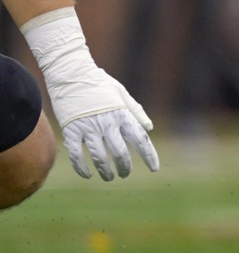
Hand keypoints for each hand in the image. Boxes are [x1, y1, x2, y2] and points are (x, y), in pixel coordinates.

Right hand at [48, 66, 159, 180]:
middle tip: (125, 174)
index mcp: (122, 114)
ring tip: (109, 177)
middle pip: (120, 153)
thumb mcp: (122, 94)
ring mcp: (88, 128)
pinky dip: (82, 168)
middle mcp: (107, 123)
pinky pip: (76, 155)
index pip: (140, 139)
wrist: (71, 74)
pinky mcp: (71, 131)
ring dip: (106, 171)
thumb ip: (136, 112)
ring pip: (99, 158)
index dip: (149, 156)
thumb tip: (149, 128)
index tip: (154, 169)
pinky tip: (88, 175)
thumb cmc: (99, 83)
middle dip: (125, 167)